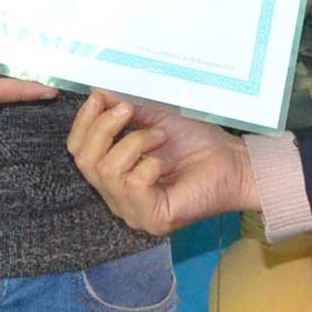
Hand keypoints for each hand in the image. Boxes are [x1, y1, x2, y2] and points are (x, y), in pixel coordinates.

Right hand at [68, 91, 256, 234]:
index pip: (78, 152)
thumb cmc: (197, 142)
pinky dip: (149, 164)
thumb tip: (96, 92)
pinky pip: (133, 185)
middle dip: (103, 128)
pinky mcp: (153, 219)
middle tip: (129, 109)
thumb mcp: (153, 118)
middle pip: (85, 162)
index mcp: (113, 175)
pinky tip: (167, 163)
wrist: (233, 161)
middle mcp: (117, 197)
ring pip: (107, 171)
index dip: (83, 123)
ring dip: (134, 143)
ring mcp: (133, 212)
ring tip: (160, 137)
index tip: (100, 97)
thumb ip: (122, 108)